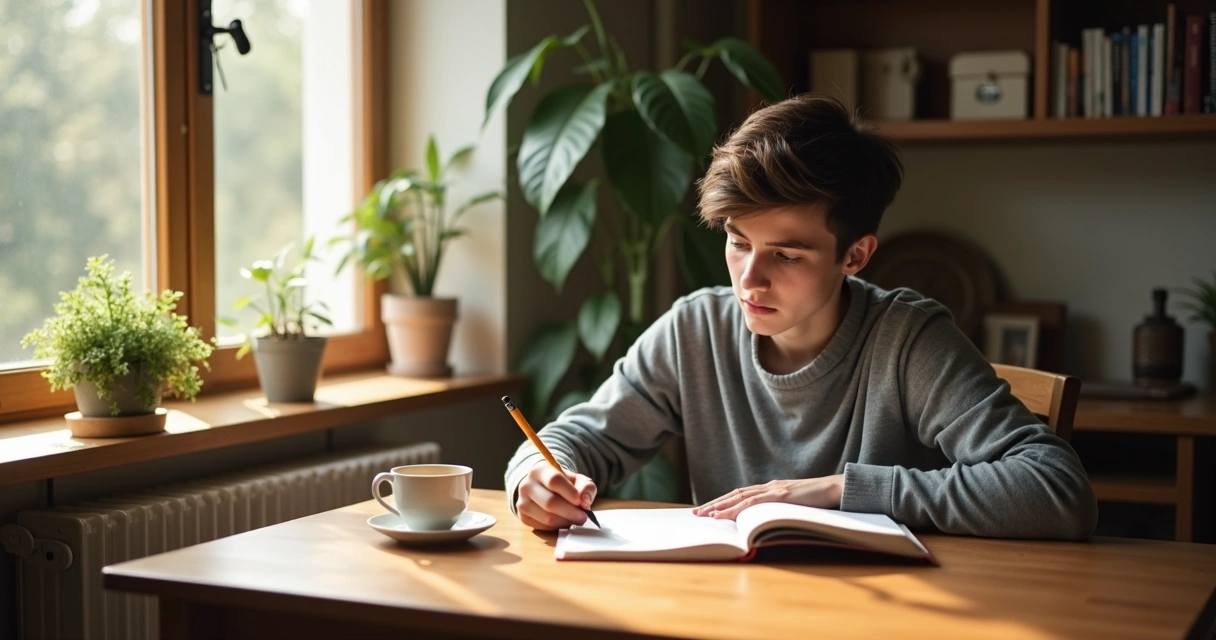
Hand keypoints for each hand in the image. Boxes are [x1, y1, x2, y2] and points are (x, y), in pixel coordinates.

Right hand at [515, 461, 596, 530]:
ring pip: (547, 517)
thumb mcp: (577, 480)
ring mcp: (522, 502)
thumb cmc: (563, 484)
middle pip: (550, 502)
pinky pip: (543, 527)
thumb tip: (585, 501)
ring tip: (575, 519)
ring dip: (565, 521)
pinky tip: (563, 521)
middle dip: (570, 512)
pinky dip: (557, 527)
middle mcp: (527, 485)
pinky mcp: (523, 517)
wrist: (544, 489)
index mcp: (540, 470)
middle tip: (583, 517)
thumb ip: (586, 487)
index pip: (554, 481)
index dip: (570, 493)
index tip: (582, 502)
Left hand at [692, 475, 844, 520]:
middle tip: (695, 513)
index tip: (707, 509)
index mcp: (772, 488)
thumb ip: (781, 509)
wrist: (837, 489)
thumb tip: (768, 521)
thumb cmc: (819, 499)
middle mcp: (769, 486)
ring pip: (740, 497)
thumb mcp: (795, 505)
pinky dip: (736, 509)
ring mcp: (774, 489)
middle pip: (735, 494)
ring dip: (720, 506)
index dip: (723, 501)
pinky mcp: (781, 495)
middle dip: (714, 503)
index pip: (741, 494)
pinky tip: (725, 514)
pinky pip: (754, 502)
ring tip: (704, 515)